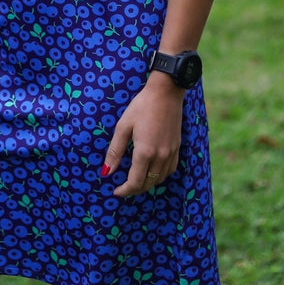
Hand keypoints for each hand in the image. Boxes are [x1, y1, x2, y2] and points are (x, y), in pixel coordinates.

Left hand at [102, 74, 184, 196]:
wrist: (166, 92)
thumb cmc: (141, 106)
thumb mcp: (123, 126)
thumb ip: (115, 151)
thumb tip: (106, 172)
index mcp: (145, 152)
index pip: (135, 182)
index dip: (124, 191)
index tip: (115, 192)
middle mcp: (160, 156)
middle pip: (147, 184)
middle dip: (134, 190)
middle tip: (123, 188)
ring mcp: (171, 153)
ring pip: (159, 179)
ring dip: (147, 184)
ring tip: (135, 180)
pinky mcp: (177, 148)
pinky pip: (169, 170)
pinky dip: (160, 176)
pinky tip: (152, 171)